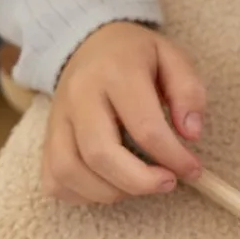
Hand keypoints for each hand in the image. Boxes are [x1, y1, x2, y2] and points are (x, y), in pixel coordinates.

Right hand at [42, 21, 205, 203]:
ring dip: (111, 192)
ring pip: (70, 172)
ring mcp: (57, 119)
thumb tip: (192, 134)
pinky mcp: (46, 138)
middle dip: (139, 181)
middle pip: (100, 154)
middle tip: (168, 183)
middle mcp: (79, 96)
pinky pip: (54, 180)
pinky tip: (111, 185)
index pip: (144, 126)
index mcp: (116, 72)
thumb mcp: (172, 57)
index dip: (172, 156)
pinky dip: (82, 195)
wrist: (90, 44)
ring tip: (140, 184)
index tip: (192, 170)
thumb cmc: (137, 56)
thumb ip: (188, 92)